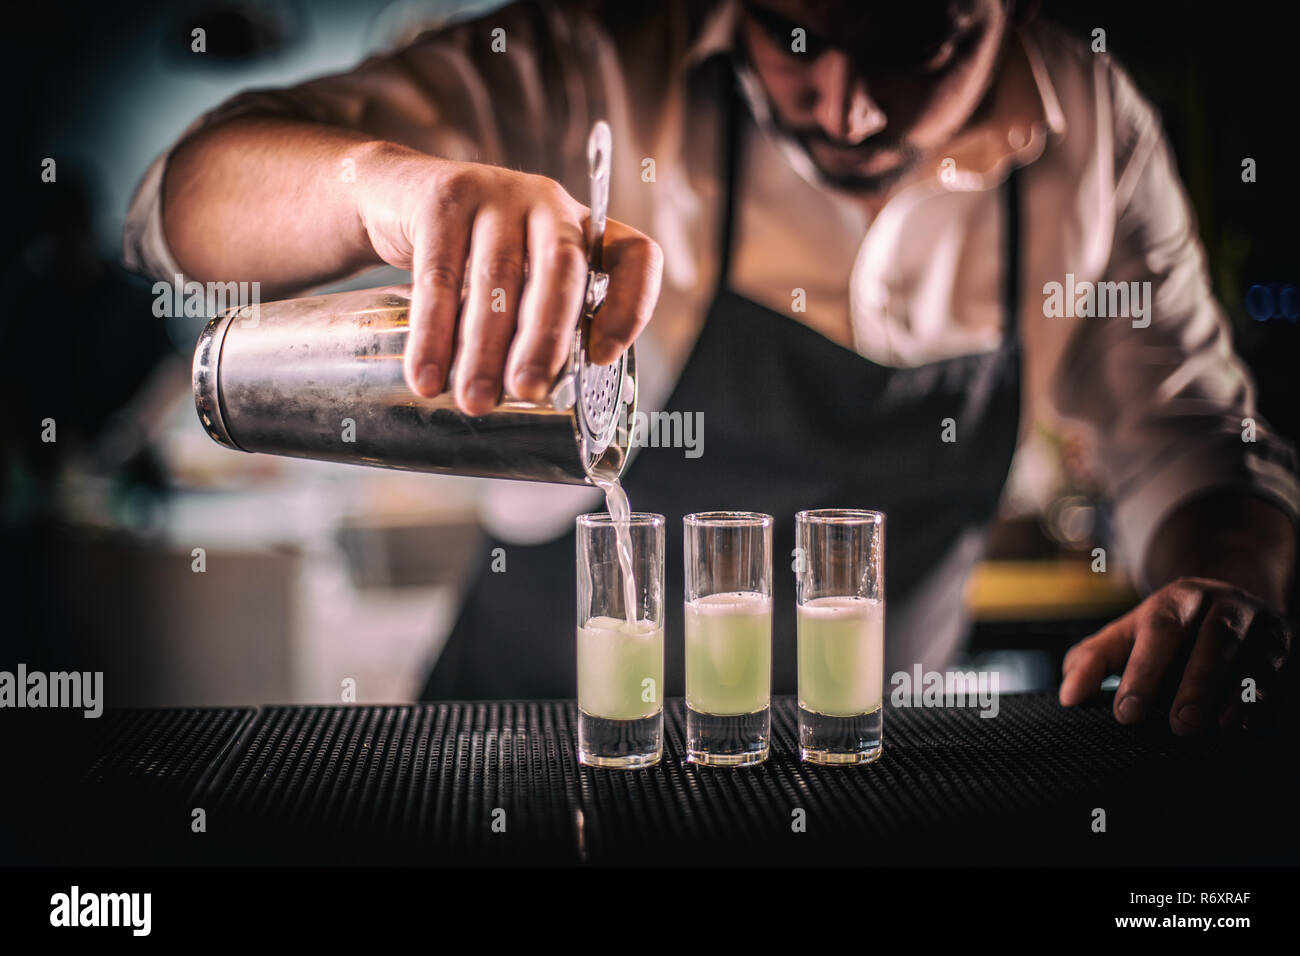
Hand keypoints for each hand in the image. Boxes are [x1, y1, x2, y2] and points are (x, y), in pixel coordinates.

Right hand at [357, 145, 661, 413]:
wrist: (393, 194)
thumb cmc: (470, 255)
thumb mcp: (519, 280)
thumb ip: (537, 323)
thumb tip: (538, 405)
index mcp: (585, 229)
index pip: (636, 255)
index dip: (632, 305)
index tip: (602, 358)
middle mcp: (549, 205)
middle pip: (561, 268)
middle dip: (546, 337)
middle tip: (528, 390)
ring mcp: (497, 195)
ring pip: (497, 275)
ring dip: (484, 347)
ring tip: (474, 400)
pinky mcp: (442, 199)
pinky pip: (439, 274)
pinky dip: (431, 332)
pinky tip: (426, 374)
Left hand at [1059, 576, 1291, 734]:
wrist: (1228, 599)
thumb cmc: (1166, 630)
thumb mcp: (1126, 636)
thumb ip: (1092, 661)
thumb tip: (1069, 695)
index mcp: (1176, 598)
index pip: (1159, 629)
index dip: (1143, 671)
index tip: (1127, 713)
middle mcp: (1220, 603)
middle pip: (1211, 639)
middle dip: (1192, 684)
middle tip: (1177, 725)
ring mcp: (1255, 621)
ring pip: (1246, 653)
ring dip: (1224, 692)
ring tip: (1201, 728)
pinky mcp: (1279, 643)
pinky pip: (1271, 670)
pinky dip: (1253, 699)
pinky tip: (1233, 724)